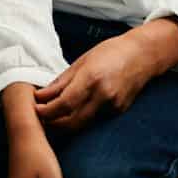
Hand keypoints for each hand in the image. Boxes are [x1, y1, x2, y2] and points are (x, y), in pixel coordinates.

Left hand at [34, 21, 177, 132]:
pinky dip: (80, 119)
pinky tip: (71, 114)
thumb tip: (41, 95)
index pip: (64, 104)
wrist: (142, 55)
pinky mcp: (118, 112)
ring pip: (82, 125)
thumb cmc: (110, 52)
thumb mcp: (82, 61)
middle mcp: (103, 95)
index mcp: (91, 78)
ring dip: (64, 125)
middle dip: (52, 124)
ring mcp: (113, 106)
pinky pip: (94, 120)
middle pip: (72, 122)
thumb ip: (61, 82)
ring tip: (50, 118)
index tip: (34, 110)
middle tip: (39, 119)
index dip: (46, 111)